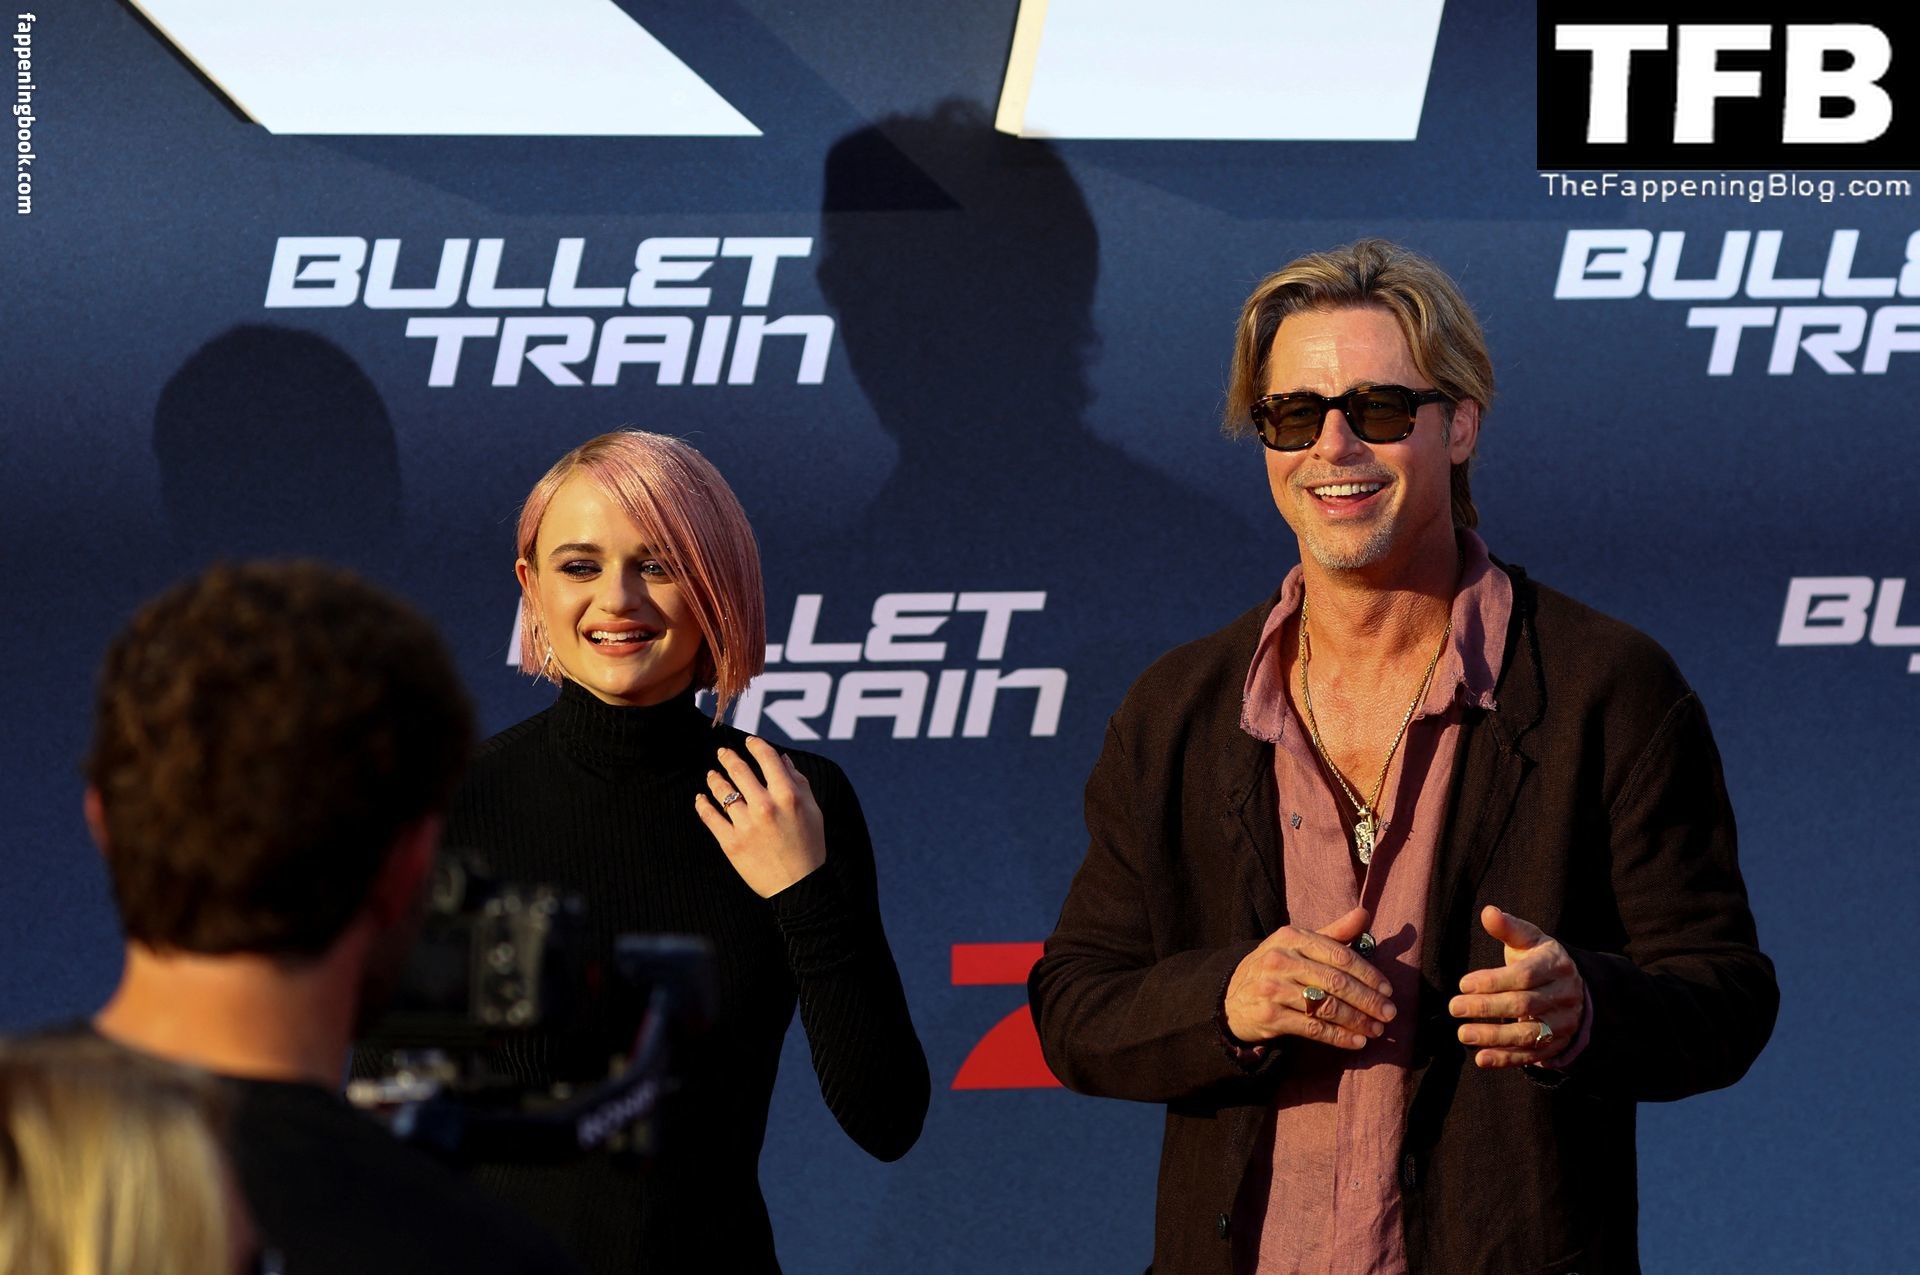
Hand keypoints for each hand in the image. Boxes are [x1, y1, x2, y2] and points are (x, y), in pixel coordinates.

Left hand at [694, 737, 826, 898]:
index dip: (756, 745)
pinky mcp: (731, 843)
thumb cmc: (809, 846)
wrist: (798, 886)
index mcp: (787, 795)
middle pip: (739, 770)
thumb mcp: (813, 810)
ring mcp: (746, 825)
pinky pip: (710, 817)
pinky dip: (702, 804)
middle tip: (722, 752)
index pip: (767, 758)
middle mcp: (765, 806)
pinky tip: (701, 798)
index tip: (749, 741)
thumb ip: (798, 781)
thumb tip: (782, 759)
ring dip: (714, 779)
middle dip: (728, 757)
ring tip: (712, 775)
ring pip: (722, 792)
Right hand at [1222, 906, 1395, 1050]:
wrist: (1231, 997)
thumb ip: (1333, 932)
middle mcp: (1280, 960)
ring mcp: (1272, 988)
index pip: (1339, 954)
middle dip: (1368, 1000)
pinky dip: (1338, 1036)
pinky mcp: (1270, 1016)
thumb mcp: (1298, 944)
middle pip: (1336, 982)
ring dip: (1357, 1021)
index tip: (1387, 989)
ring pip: (1326, 1007)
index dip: (1368, 973)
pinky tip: (1356, 1041)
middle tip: (1389, 1014)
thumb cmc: (1275, 968)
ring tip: (1376, 1029)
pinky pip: (1312, 1028)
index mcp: (1291, 937)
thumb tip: (1365, 913)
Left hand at [1449, 905, 1585, 1067]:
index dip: (1492, 981)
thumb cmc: (1539, 960)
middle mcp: (1564, 996)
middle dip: (1487, 1008)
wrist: (1573, 989)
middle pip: (1524, 1005)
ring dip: (1493, 1037)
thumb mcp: (1529, 941)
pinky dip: (1505, 1059)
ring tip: (1462, 1034)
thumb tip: (1488, 912)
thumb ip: (1509, 929)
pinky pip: (1530, 1055)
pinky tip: (1481, 1058)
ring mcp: (1562, 1023)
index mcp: (1556, 966)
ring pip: (1528, 1034)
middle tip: (1454, 1008)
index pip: (1524, 976)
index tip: (1462, 984)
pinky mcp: (1556, 1044)